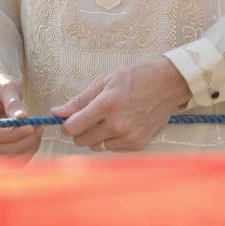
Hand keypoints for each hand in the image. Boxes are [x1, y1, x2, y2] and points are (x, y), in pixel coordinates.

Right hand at [0, 70, 40, 165]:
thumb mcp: (6, 85)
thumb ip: (13, 101)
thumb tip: (22, 117)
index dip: (11, 134)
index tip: (30, 127)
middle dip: (21, 142)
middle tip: (39, 128)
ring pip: (3, 159)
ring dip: (25, 149)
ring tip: (38, 131)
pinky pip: (9, 162)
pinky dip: (24, 154)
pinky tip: (34, 140)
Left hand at [52, 58, 191, 152]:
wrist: (168, 84)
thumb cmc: (137, 77)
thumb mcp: (105, 81)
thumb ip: (80, 100)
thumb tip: (56, 112)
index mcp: (106, 104)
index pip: (73, 128)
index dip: (67, 125)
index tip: (69, 120)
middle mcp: (117, 124)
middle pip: (82, 141)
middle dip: (81, 130)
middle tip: (91, 116)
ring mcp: (128, 136)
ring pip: (97, 146)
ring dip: (98, 136)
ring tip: (111, 118)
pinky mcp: (138, 144)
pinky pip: (113, 148)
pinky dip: (113, 139)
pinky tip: (123, 124)